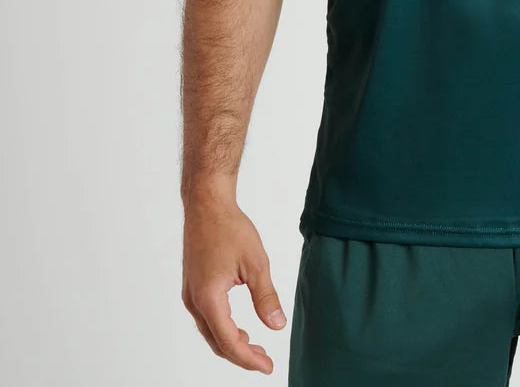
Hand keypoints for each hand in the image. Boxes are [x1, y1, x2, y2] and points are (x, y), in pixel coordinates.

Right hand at [181, 191, 286, 373]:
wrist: (207, 205)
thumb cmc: (230, 229)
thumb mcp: (256, 263)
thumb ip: (266, 297)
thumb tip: (277, 326)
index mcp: (209, 299)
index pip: (229, 341)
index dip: (249, 359)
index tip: (268, 367)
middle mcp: (194, 302)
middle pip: (217, 342)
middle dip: (241, 355)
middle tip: (265, 360)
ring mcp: (190, 295)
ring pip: (210, 332)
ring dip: (232, 343)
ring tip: (256, 347)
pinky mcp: (193, 287)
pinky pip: (207, 318)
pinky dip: (223, 329)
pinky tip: (240, 327)